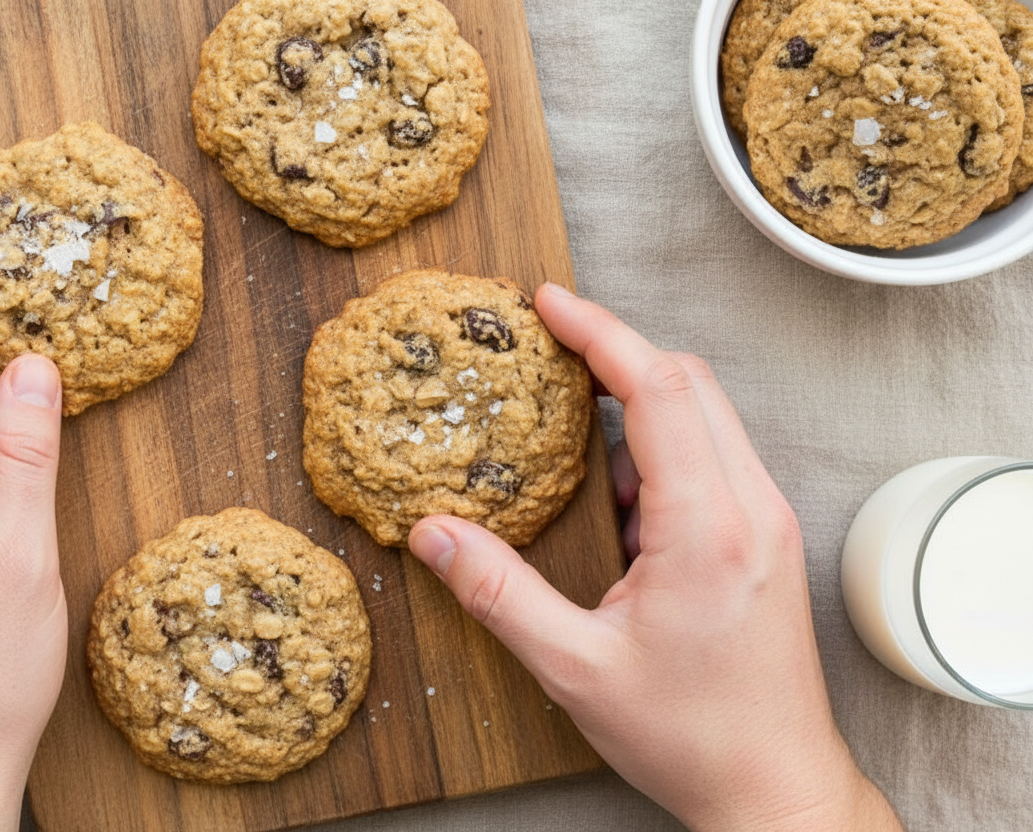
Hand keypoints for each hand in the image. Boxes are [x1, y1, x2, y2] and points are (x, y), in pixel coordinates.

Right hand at [407, 283, 901, 831]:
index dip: (601, 333)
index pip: (659, 389)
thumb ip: (500, 595)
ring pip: (707, 416)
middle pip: (689, 382)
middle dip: (619, 352)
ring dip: (643, 407)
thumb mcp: (576, 669)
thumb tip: (434, 537)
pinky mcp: (764, 538)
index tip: (551, 303)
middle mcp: (750, 509)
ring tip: (579, 442)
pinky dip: (664, 453)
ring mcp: (765, 521)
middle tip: (553, 346)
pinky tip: (622, 505)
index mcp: (706, 529)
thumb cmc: (690, 736)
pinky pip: (714, 459)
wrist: (775, 787)